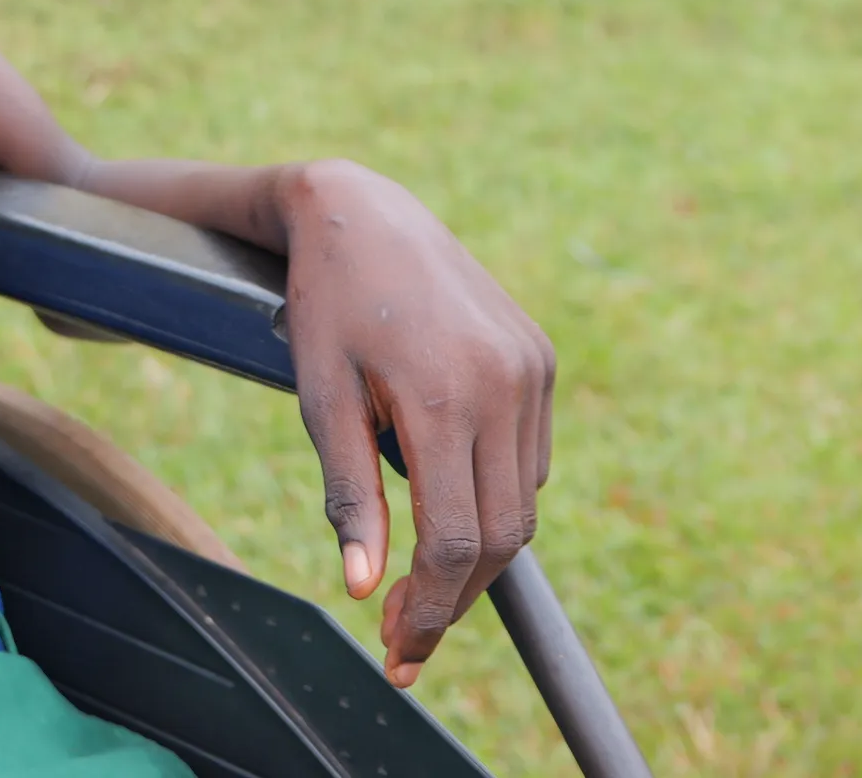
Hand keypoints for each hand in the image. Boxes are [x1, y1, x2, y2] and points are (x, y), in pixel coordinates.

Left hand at [277, 160, 556, 684]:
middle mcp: (504, 383)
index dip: (431, 609)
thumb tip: (365, 590)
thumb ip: (348, 496)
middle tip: (405, 635)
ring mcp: (531, 368)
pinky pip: (531, 457)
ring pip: (523, 503)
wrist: (365, 212)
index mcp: (445, 396)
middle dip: (456, 598)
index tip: (398, 649)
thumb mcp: (321, 399)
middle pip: (501, 536)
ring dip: (478, 553)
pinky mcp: (540, 357)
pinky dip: (496, 496)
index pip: (456, 541)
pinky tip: (448, 498)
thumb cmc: (327, 305)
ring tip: (420, 577)